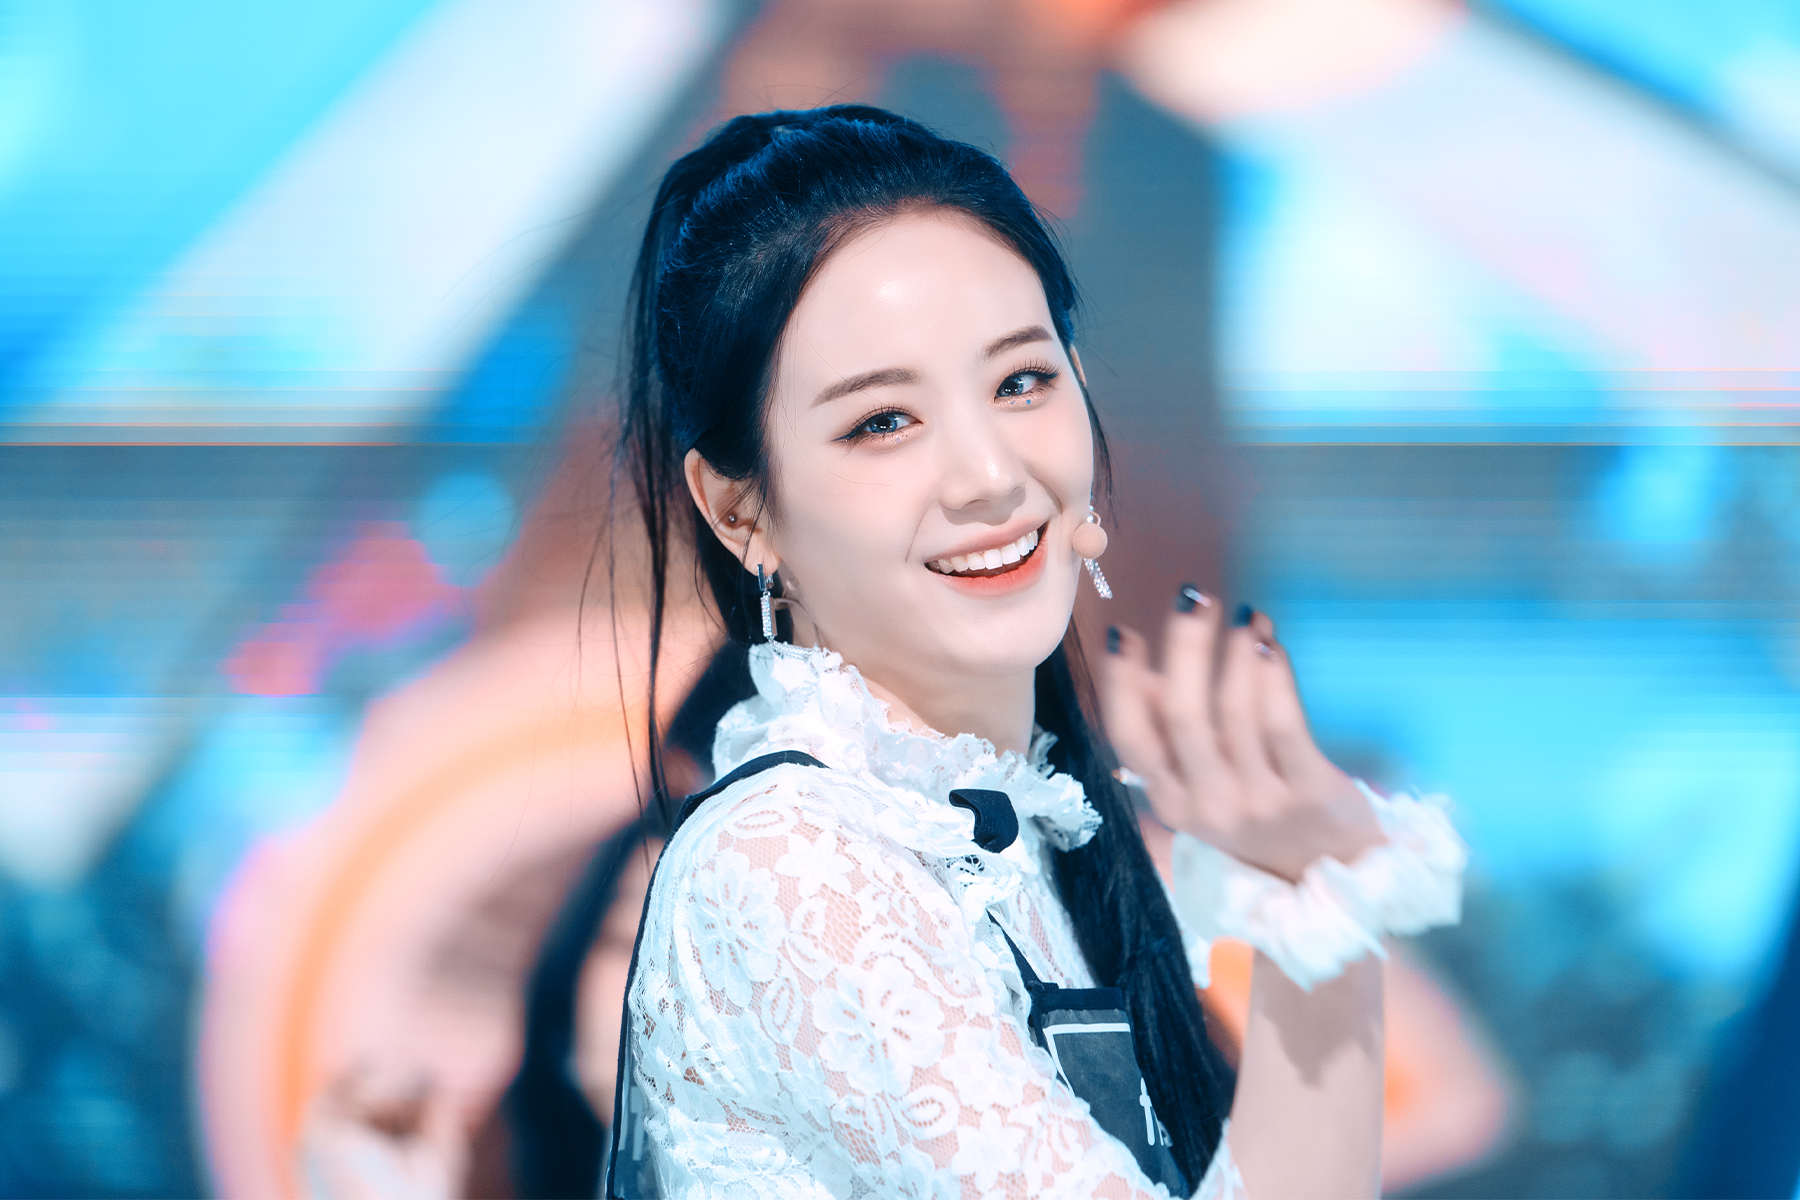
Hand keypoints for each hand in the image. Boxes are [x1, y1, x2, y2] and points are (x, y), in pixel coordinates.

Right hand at [1101, 588, 1383, 881]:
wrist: (1333, 875)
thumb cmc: (1259, 814)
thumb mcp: (1202, 784)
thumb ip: (1169, 731)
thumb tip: (1138, 669)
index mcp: (1172, 801)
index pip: (1131, 739)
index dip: (1122, 684)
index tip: (1124, 634)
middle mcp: (1209, 805)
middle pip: (1184, 716)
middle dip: (1184, 648)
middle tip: (1192, 599)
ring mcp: (1260, 802)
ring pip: (1236, 713)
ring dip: (1234, 653)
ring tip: (1242, 615)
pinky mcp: (1309, 793)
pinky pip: (1285, 724)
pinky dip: (1273, 674)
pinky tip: (1268, 642)